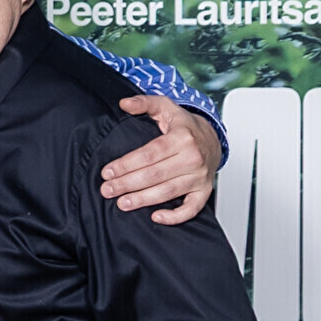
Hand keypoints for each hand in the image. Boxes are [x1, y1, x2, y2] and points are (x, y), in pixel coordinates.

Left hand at [101, 96, 223, 223]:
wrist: (213, 139)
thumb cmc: (185, 126)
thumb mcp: (166, 108)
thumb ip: (144, 103)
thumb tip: (124, 103)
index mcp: (182, 137)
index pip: (149, 154)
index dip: (126, 164)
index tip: (107, 172)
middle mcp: (193, 158)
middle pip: (155, 174)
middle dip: (128, 184)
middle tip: (107, 190)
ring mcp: (199, 176)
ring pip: (168, 191)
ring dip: (143, 200)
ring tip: (122, 203)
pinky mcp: (204, 191)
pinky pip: (191, 208)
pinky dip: (175, 216)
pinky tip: (156, 217)